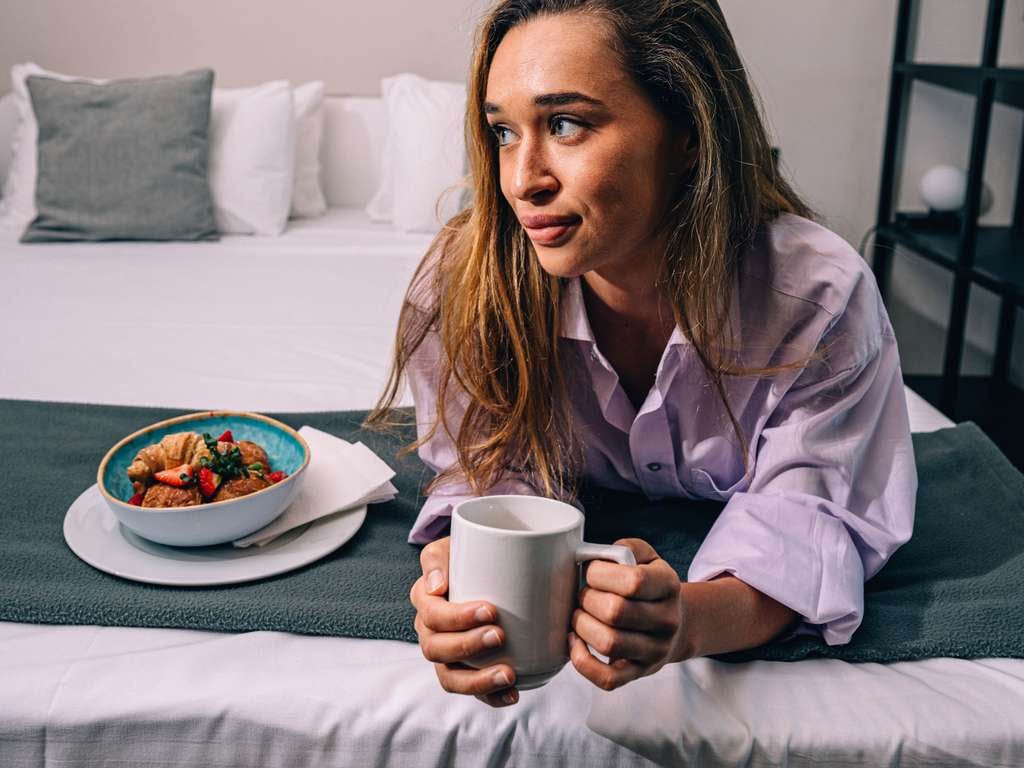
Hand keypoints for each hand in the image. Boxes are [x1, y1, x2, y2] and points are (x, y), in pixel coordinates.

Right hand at [410, 536, 519, 706]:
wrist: (485, 565)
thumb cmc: (467, 553)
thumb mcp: (450, 546)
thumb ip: (438, 558)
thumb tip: (437, 586)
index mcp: (425, 600)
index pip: (432, 615)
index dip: (457, 618)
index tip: (490, 610)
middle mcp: (429, 631)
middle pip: (436, 649)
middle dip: (468, 646)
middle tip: (499, 636)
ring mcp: (446, 655)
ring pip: (450, 678)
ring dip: (478, 681)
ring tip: (508, 676)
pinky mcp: (465, 670)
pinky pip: (471, 691)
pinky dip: (490, 697)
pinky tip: (512, 694)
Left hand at [569, 538, 686, 690]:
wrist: (675, 622)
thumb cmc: (650, 585)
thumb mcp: (646, 557)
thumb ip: (624, 549)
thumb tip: (595, 556)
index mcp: (668, 585)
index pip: (633, 581)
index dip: (600, 574)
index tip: (591, 572)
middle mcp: (667, 620)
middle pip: (616, 612)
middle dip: (587, 599)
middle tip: (584, 595)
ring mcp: (655, 650)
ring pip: (608, 643)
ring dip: (581, 626)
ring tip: (579, 615)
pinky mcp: (639, 672)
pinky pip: (607, 679)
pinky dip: (582, 661)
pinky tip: (575, 642)